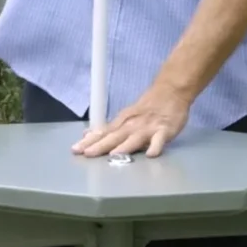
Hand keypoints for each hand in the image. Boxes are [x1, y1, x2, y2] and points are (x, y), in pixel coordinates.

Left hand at [73, 82, 193, 158]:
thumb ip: (109, 128)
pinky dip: (155, 146)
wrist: (171, 90)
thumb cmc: (147, 106)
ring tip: (114, 155)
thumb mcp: (126, 115)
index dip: (89, 141)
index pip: (102, 133)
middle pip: (114, 136)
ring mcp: (148, 128)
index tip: (75, 149)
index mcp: (122, 122)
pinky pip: (160, 140)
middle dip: (100, 145)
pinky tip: (151, 154)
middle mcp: (132, 125)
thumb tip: (87, 135)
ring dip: (124, 146)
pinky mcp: (164, 130)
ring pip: (134, 138)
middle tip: (87, 154)